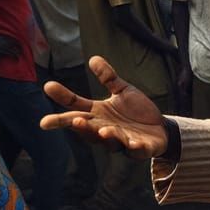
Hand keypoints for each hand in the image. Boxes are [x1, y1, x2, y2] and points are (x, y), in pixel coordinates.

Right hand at [40, 55, 168, 158]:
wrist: (161, 128)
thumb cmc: (137, 111)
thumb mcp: (123, 91)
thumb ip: (109, 78)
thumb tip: (93, 59)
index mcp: (98, 114)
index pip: (76, 105)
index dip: (63, 97)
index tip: (48, 86)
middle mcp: (105, 129)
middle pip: (87, 129)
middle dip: (79, 126)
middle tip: (72, 121)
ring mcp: (123, 141)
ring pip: (110, 142)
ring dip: (107, 137)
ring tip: (104, 131)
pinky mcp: (141, 149)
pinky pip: (137, 150)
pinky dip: (135, 148)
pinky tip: (134, 144)